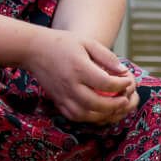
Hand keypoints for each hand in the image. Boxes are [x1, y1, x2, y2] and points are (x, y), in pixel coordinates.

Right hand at [23, 30, 137, 123]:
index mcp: (79, 68)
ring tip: (113, 107)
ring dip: (103, 114)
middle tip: (124, 99)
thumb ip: (107, 57)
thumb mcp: (87, 43)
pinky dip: (88, 117)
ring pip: (85, 114)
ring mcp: (62, 95)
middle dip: (115, 104)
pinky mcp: (57, 101)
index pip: (106, 83)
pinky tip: (97, 111)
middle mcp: (70, 84)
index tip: (127, 80)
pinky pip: (74, 116)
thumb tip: (123, 71)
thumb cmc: (62, 43)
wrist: (33, 50)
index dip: (121, 84)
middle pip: (97, 103)